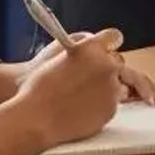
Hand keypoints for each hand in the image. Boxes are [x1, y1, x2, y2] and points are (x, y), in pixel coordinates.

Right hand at [10, 29, 128, 145]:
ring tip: (83, 93)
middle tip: (88, 75)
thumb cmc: (41, 85)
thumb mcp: (59, 52)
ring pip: (118, 84)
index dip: (108, 43)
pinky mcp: (111, 110)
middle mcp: (107, 66)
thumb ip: (82, 46)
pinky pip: (112, 103)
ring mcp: (111, 89)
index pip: (114, 37)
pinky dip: (101, 104)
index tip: (103, 49)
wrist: (36, 117)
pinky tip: (82, 106)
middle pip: (118, 61)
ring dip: (106, 86)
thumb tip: (94, 48)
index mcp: (92, 48)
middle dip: (107, 67)